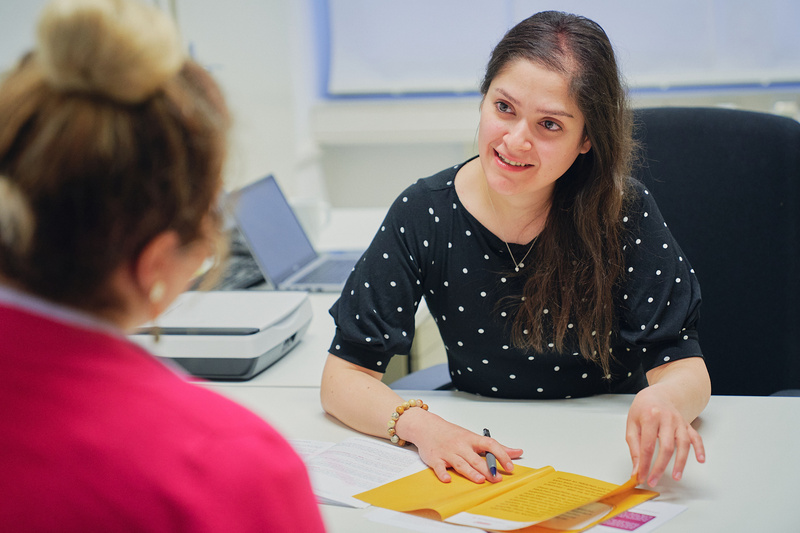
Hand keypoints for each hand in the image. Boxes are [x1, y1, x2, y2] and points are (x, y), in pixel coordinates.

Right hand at [396, 409, 522, 483]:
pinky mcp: (435, 459)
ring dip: (470, 472)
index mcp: (471, 439)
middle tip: (497, 478)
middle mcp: (461, 445)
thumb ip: (495, 447)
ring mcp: (448, 452)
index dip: (501, 455)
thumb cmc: (451, 434)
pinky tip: (448, 479)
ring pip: (460, 463)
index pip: (490, 445)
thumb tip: (517, 452)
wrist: (427, 427)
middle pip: (476, 458)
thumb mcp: (473, 437)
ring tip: (480, 480)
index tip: (509, 466)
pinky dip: (443, 473)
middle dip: (487, 468)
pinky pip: (439, 467)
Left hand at [626, 384, 705, 486]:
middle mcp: (667, 419)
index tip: (641, 477)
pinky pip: (696, 437)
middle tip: (653, 480)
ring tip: (677, 477)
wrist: (657, 394)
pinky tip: (700, 460)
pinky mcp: (687, 425)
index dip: (645, 464)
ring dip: (681, 462)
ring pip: (683, 444)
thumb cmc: (643, 409)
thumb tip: (636, 469)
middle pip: (666, 447)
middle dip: (660, 467)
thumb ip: (634, 447)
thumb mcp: (632, 424)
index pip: (647, 445)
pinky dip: (700, 449)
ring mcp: (679, 422)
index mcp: (650, 417)